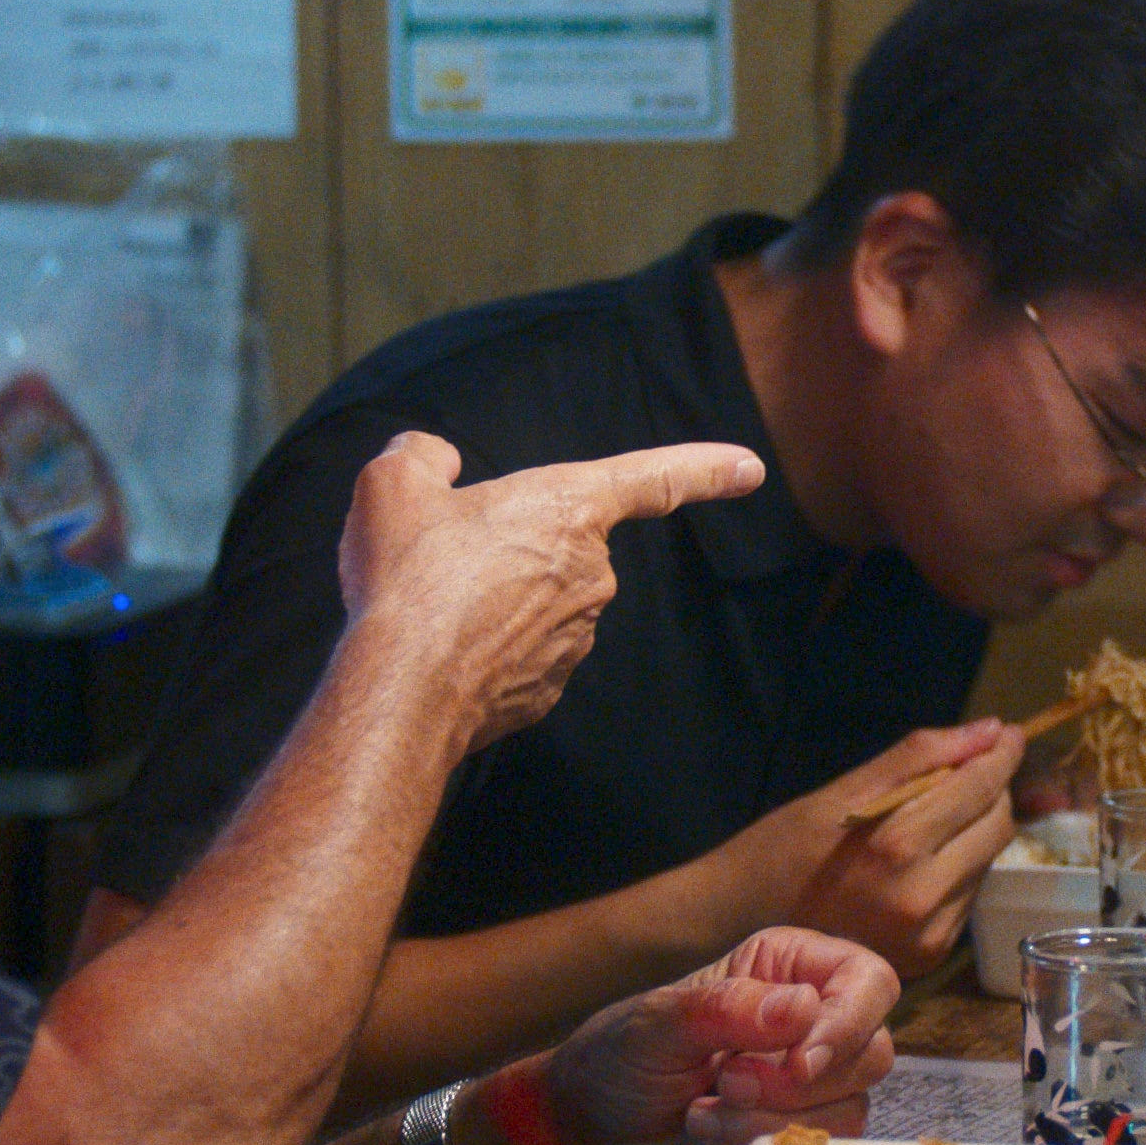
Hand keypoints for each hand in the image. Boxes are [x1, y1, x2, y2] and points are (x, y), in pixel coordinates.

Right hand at [335, 432, 764, 752]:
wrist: (402, 687)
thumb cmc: (408, 578)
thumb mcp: (394, 484)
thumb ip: (424, 456)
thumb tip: (439, 463)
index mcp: (569, 508)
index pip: (652, 478)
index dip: (704, 468)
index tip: (751, 468)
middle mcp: (590, 574)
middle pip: (557, 545)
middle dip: (507, 549)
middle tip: (443, 561)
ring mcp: (575, 637)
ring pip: (536, 601)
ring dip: (493, 601)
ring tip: (433, 609)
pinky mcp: (548, 688)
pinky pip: (520, 653)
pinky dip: (487, 649)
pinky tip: (443, 652)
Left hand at [544, 928, 899, 1144]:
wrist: (591, 1137)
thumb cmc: (620, 1060)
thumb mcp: (658, 1023)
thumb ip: (727, 1009)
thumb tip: (803, 1010)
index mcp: (789, 970)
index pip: (869, 981)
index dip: (850, 1021)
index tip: (799, 1062)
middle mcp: (814, 1025)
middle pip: (873, 1052)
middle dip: (797, 1082)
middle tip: (726, 1082)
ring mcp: (813, 1089)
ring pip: (850, 1110)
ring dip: (770, 1120)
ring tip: (703, 1111)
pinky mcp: (800, 1142)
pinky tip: (711, 1138)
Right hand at [720, 723, 1026, 974]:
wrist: (741, 926)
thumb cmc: (783, 849)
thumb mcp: (843, 790)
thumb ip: (921, 757)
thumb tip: (989, 731)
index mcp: (897, 846)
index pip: (979, 789)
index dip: (1001, 756)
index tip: (1012, 735)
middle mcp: (922, 897)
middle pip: (997, 826)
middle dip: (990, 792)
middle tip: (967, 773)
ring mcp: (929, 934)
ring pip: (987, 862)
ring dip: (974, 832)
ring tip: (930, 821)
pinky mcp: (929, 956)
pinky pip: (967, 897)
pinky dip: (958, 870)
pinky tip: (919, 863)